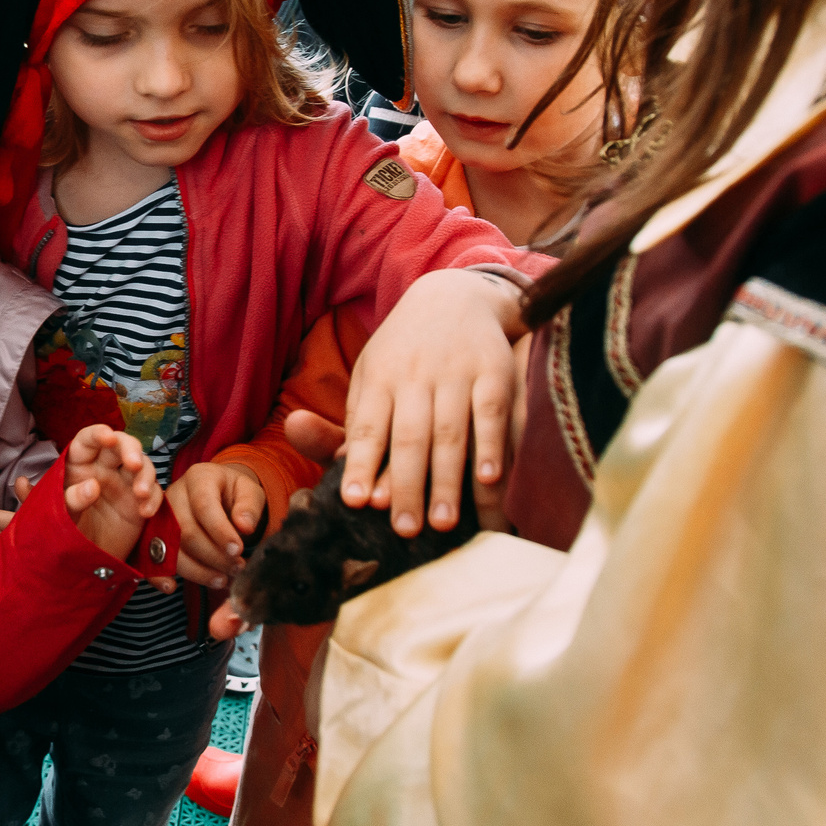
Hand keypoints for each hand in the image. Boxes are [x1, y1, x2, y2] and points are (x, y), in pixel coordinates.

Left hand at [62, 425, 162, 566]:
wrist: (81, 563)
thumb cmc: (64, 533)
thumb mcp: (60, 517)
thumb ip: (71, 500)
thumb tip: (91, 486)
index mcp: (78, 465)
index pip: (87, 440)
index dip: (98, 434)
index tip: (107, 437)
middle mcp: (103, 469)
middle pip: (121, 445)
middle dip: (130, 449)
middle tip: (133, 464)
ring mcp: (124, 484)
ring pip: (143, 465)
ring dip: (146, 475)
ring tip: (141, 494)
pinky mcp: (140, 502)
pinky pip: (155, 492)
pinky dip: (154, 499)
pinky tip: (146, 512)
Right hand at [164, 461, 260, 590]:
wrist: (219, 495)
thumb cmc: (234, 494)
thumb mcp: (249, 491)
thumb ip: (249, 506)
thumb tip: (244, 526)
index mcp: (199, 477)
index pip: (204, 505)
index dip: (219, 531)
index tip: (238, 550)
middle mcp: (174, 494)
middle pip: (185, 530)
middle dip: (212, 555)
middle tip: (236, 568)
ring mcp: (160, 515)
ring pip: (170, 548)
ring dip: (197, 570)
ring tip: (222, 580)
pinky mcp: (154, 535)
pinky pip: (154, 559)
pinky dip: (163, 576)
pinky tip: (177, 587)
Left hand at [337, 269, 524, 536]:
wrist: (455, 294)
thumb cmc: (404, 354)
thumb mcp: (370, 375)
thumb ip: (354, 421)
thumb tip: (331, 459)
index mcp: (379, 377)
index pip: (367, 427)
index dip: (362, 463)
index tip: (355, 501)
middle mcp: (415, 374)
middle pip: (410, 437)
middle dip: (407, 485)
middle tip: (405, 530)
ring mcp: (456, 372)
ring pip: (451, 432)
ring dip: (449, 480)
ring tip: (445, 524)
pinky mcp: (495, 370)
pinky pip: (493, 413)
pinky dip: (492, 446)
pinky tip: (489, 479)